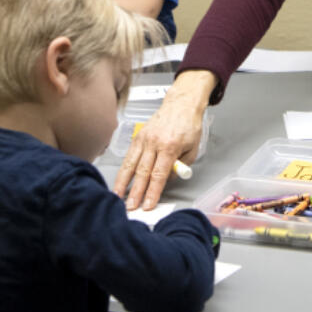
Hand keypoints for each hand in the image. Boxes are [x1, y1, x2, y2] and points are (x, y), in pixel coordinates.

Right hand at [113, 70, 214, 209]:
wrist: (181, 104)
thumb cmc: (189, 126)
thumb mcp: (192, 149)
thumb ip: (180, 167)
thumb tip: (166, 181)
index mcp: (169, 146)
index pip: (159, 174)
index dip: (152, 192)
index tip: (148, 205)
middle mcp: (154, 142)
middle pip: (142, 172)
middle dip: (136, 192)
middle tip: (131, 207)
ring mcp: (144, 139)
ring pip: (131, 164)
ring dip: (123, 183)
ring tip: (118, 197)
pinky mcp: (138, 137)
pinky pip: (129, 156)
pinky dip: (123, 170)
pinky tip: (119, 180)